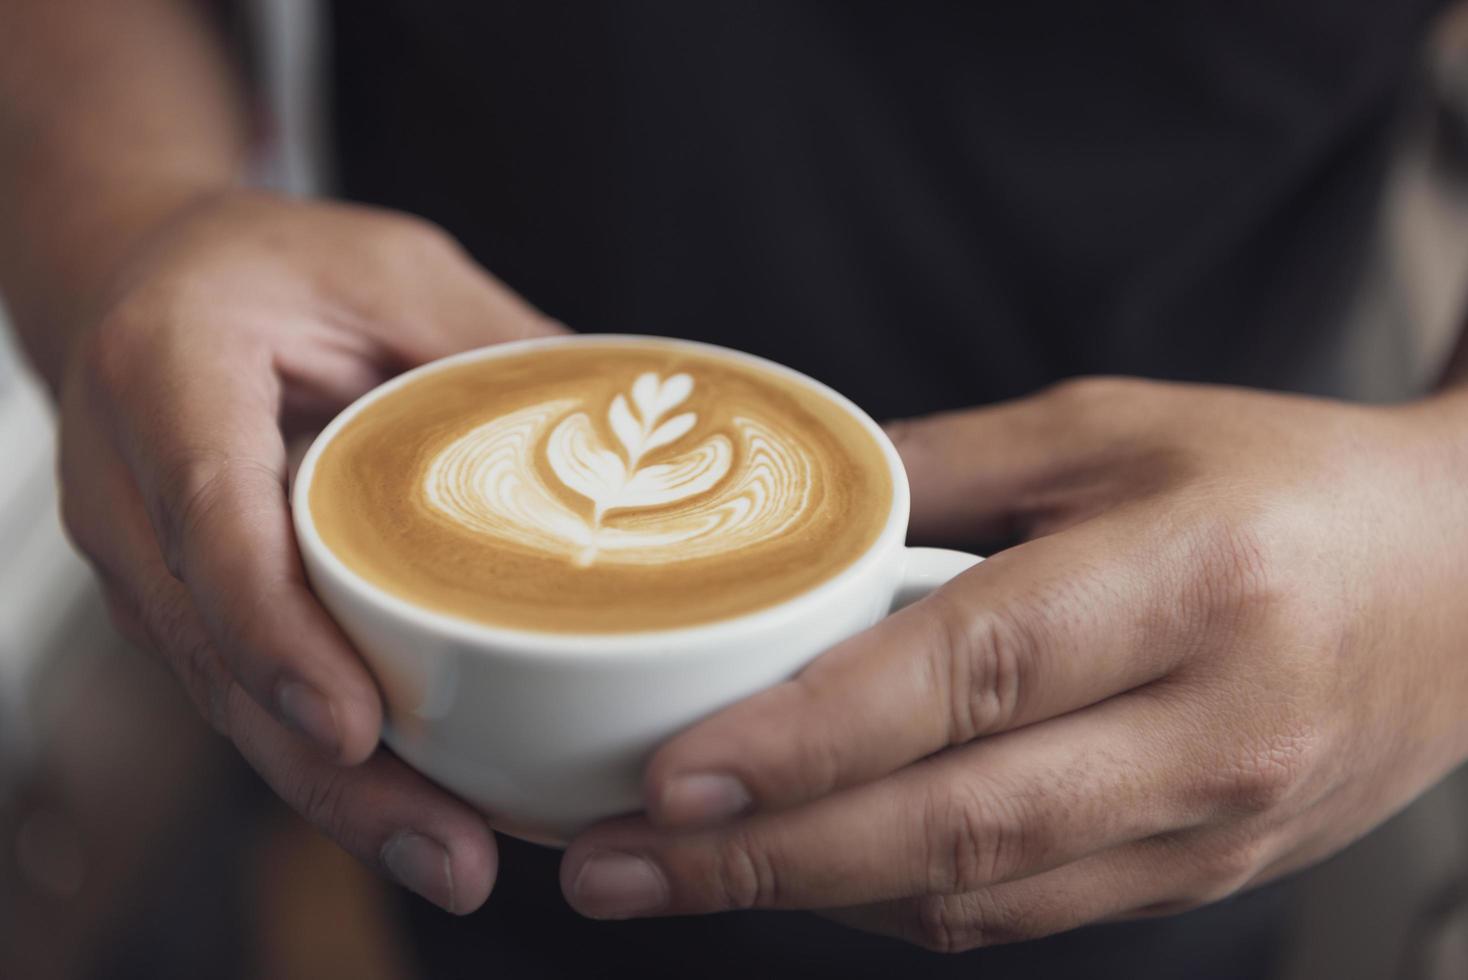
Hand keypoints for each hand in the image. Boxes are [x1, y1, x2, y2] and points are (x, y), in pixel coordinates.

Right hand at [58, 189, 561, 912]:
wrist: (138, 278)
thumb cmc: (271, 264)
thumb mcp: (388, 265)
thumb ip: (488, 341)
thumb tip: (633, 423)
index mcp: (170, 375)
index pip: (214, 521)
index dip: (278, 632)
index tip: (355, 723)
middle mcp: (131, 486)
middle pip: (217, 656)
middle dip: (327, 770)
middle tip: (448, 848)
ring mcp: (147, 559)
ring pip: (226, 700)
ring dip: (333, 795)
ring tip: (450, 859)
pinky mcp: (184, 602)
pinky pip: (245, 691)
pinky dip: (323, 760)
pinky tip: (413, 812)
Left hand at [560, 377, 1467, 949]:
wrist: (1465, 581)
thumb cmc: (1281, 480)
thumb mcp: (1113, 429)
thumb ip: (944, 468)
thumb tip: (792, 515)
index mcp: (1188, 582)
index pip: (972, 677)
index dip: (811, 738)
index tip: (671, 775)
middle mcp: (1210, 729)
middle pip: (957, 827)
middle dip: (764, 862)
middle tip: (613, 868)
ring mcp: (1214, 826)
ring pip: (981, 897)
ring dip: (812, 896)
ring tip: (673, 878)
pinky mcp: (1207, 873)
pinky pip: (1027, 915)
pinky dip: (901, 901)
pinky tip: (808, 871)